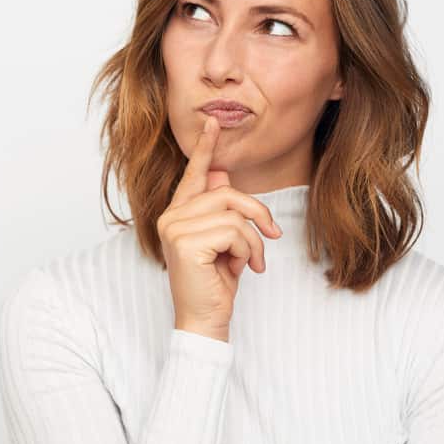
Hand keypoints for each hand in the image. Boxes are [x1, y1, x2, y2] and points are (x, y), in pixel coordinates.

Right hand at [157, 115, 283, 341]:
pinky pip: (234, 232)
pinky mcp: (186, 242)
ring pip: (234, 213)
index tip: (214, 123)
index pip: (193, 175)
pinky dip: (249, 252)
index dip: (206, 149)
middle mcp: (171, 217)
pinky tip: (243, 270)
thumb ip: (221, 210)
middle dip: (258, 214)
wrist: (205, 321)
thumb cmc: (215, 284)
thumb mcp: (225, 243)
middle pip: (227, 193)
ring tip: (252, 264)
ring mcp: (175, 228)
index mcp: (178, 214)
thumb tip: (221, 174)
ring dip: (254, 241)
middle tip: (272, 237)